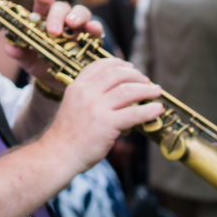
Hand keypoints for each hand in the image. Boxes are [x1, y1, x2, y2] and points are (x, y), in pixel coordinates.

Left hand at [6, 0, 103, 94]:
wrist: (56, 82)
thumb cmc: (40, 63)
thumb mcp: (27, 60)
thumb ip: (18, 52)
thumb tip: (10, 47)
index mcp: (43, 19)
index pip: (43, 1)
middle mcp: (61, 19)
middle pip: (61, 7)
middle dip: (57, 15)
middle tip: (53, 31)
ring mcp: (78, 27)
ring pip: (81, 12)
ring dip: (77, 16)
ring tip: (72, 24)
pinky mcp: (92, 38)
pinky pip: (96, 29)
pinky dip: (95, 27)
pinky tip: (93, 30)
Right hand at [39, 57, 162, 173]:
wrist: (59, 153)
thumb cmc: (68, 133)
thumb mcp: (74, 105)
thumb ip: (91, 96)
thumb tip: (119, 94)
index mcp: (77, 86)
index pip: (99, 65)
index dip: (118, 63)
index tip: (130, 66)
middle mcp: (85, 93)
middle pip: (116, 75)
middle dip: (136, 75)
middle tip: (146, 81)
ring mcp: (96, 108)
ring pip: (128, 91)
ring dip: (146, 89)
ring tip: (156, 91)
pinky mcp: (106, 124)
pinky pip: (133, 114)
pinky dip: (148, 110)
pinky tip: (157, 109)